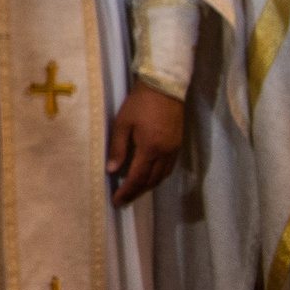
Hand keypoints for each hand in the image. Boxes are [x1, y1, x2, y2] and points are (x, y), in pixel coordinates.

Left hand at [107, 83, 183, 205]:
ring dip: (148, 186)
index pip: (137, 178)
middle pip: (151, 181)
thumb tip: (112, 170)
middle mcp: (165, 154)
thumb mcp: (123, 123)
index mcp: (150, 149)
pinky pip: (168, 168)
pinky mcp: (178, 145)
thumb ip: (118, 148)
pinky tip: (149, 176)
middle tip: (123, 199)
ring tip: (134, 191)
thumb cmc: (140, 104)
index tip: (117, 201)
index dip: (127, 191)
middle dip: (136, 192)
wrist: (164, 88)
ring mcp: (174, 150)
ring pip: (161, 176)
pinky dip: (157, 177)